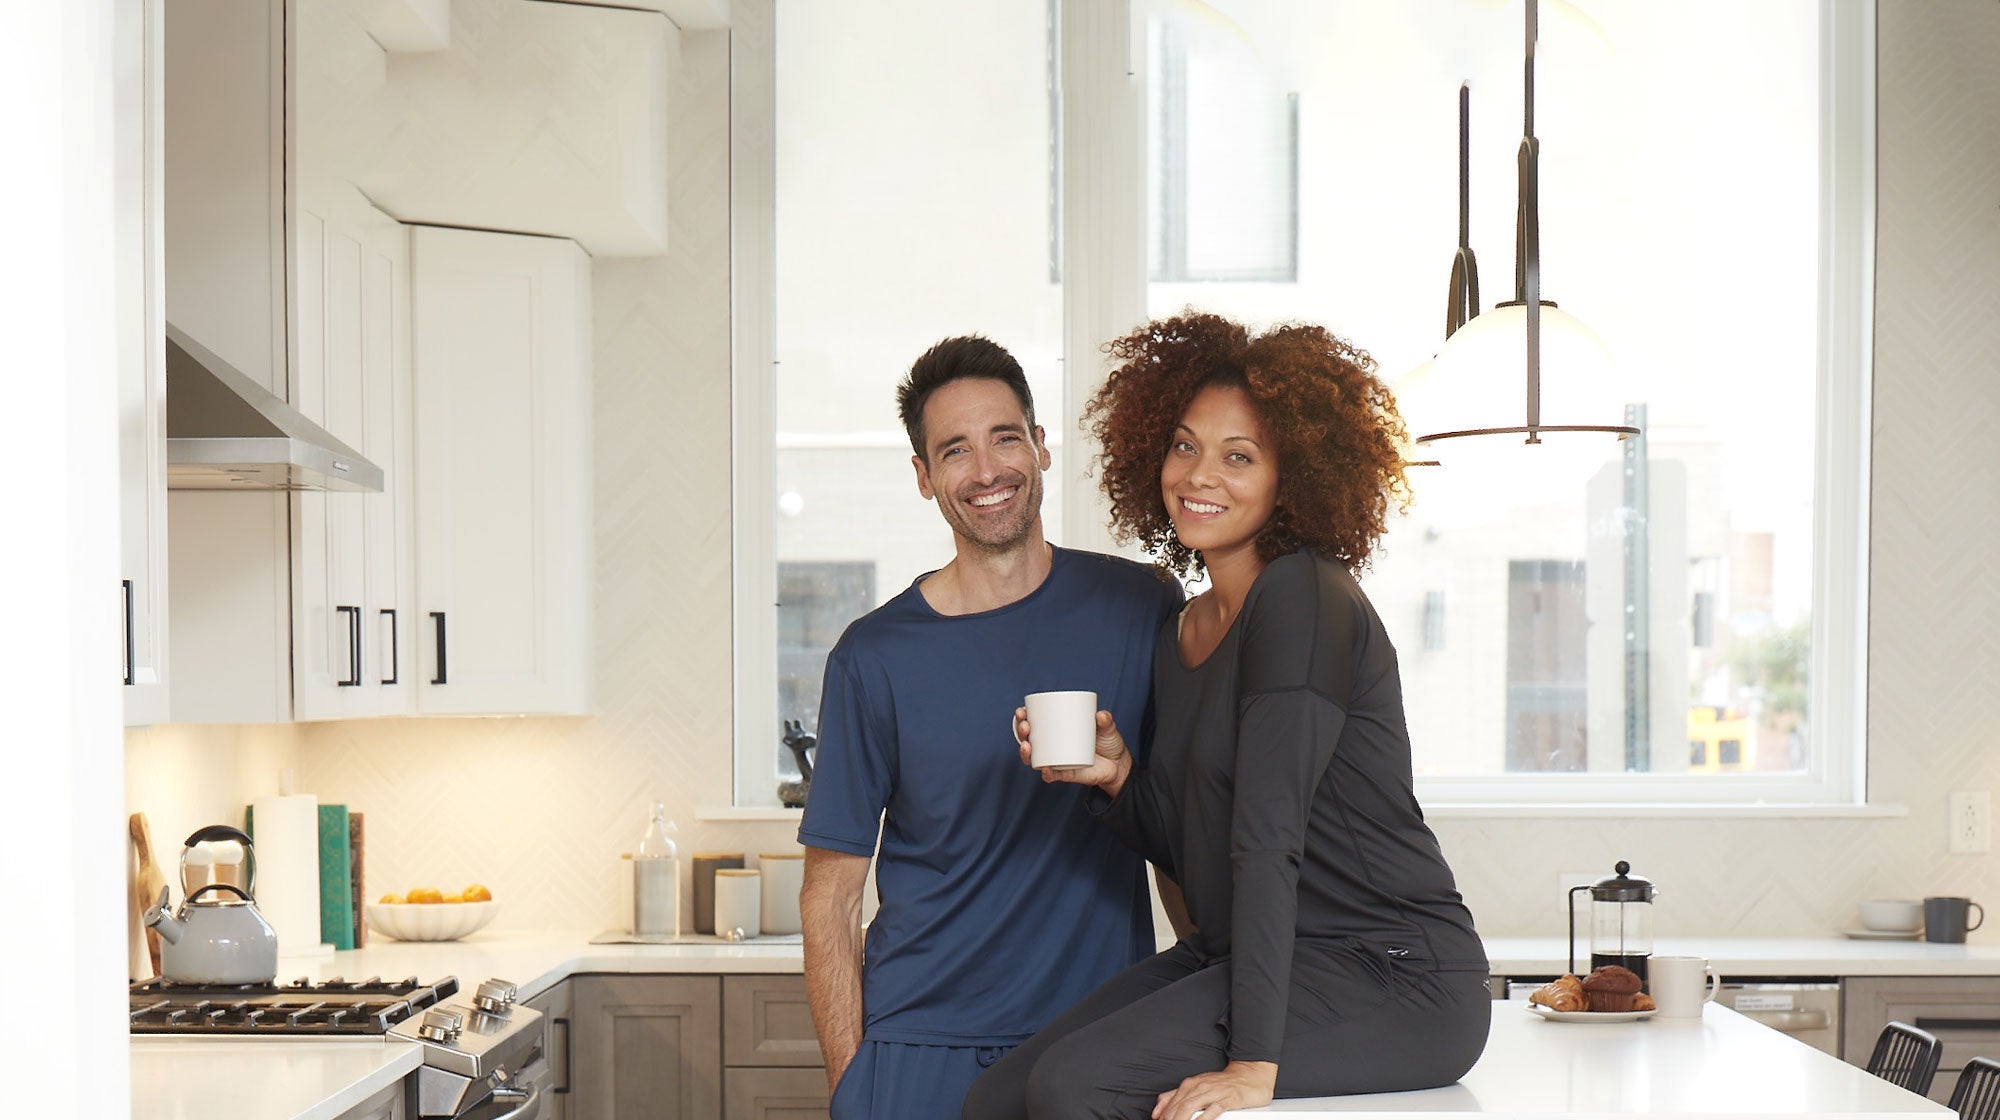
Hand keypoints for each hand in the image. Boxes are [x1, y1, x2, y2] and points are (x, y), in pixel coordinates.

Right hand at [1014, 707, 1130, 795]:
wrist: (1118, 765)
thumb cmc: (1108, 742)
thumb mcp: (1107, 727)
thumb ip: (1105, 720)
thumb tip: (1100, 715)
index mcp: (1058, 731)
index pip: (1035, 722)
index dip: (1023, 718)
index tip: (1021, 711)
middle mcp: (1053, 746)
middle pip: (1029, 739)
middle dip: (1021, 732)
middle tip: (1025, 725)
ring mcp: (1058, 760)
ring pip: (1035, 758)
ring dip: (1026, 753)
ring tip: (1027, 745)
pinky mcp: (1065, 774)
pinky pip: (1051, 775)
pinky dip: (1046, 773)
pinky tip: (1045, 768)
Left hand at [1152, 1061, 1276, 1119]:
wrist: (1249, 1076)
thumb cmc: (1222, 1084)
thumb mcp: (1197, 1087)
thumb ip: (1175, 1097)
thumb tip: (1157, 1111)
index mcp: (1189, 1084)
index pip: (1169, 1103)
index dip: (1163, 1117)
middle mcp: (1199, 1086)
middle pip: (1178, 1107)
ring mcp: (1213, 1092)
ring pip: (1190, 1107)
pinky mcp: (1227, 1098)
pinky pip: (1212, 1110)